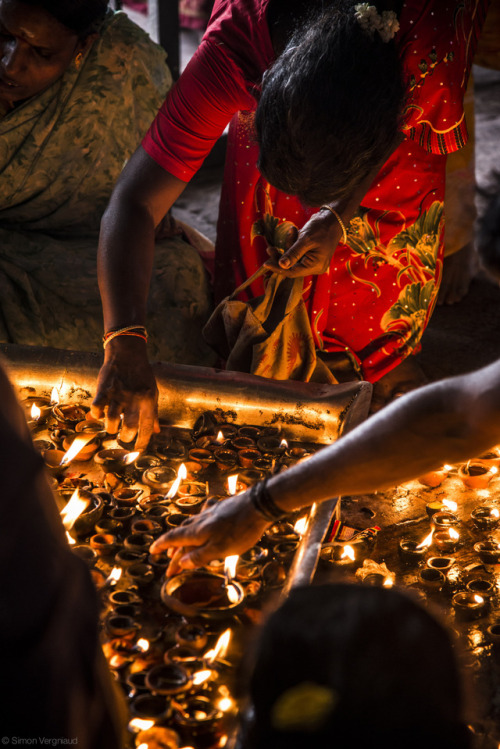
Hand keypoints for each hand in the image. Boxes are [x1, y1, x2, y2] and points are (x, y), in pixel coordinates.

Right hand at [91, 336, 158, 450]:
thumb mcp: (153, 392)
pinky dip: (96, 415)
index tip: (138, 451)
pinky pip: (97, 408)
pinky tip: (98, 415)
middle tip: (123, 437)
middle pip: (129, 428)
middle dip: (125, 437)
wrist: (127, 354)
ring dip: (111, 428)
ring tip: (112, 427)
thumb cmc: (142, 375)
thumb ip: (154, 413)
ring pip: (112, 420)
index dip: (142, 443)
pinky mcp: (104, 389)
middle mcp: (134, 399)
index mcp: (149, 401)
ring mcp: (119, 394)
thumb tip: (157, 431)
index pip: (147, 428)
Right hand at [150, 491, 270, 575]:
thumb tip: (181, 563)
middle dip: (174, 551)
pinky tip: (203, 518)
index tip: (152, 553)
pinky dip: (199, 521)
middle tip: (170, 566)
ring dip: (184, 537)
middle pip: (182, 536)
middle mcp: (201, 520)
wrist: (258, 506)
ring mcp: (211, 512)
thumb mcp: (220, 550)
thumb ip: (200, 557)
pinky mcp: (222, 508)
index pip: (173, 539)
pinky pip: (205, 515)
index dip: (162, 547)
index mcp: (197, 532)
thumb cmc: (240, 531)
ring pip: (192, 525)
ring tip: (181, 546)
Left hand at [264, 207, 343, 277]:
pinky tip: (295, 231)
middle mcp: (315, 267)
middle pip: (292, 267)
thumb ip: (293, 253)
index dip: (278, 268)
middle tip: (269, 248)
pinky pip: (297, 253)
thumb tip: (281, 266)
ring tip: (292, 231)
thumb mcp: (305, 240)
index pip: (292, 272)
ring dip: (289, 246)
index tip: (265, 263)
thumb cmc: (321, 227)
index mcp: (315, 266)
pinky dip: (293, 244)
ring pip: (293, 259)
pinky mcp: (311, 256)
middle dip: (281, 256)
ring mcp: (313, 262)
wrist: (333, 218)